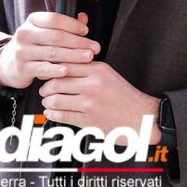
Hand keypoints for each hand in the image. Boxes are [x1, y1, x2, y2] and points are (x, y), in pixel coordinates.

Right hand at [0, 12, 99, 89]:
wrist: (9, 63)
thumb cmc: (34, 45)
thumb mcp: (45, 32)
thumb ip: (64, 25)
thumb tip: (84, 17)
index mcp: (32, 20)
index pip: (54, 19)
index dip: (72, 24)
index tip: (86, 31)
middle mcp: (25, 33)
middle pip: (56, 36)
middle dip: (78, 42)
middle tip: (94, 48)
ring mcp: (22, 50)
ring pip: (52, 52)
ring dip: (73, 56)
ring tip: (88, 58)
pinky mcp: (22, 67)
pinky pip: (42, 68)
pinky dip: (55, 70)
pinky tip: (67, 71)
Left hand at [39, 61, 161, 143]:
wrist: (142, 118)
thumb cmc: (124, 96)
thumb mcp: (108, 75)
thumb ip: (86, 70)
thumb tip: (60, 69)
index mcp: (98, 69)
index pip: (65, 65)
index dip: (51, 70)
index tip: (46, 74)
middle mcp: (93, 85)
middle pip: (57, 82)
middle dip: (46, 88)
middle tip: (43, 90)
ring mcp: (90, 104)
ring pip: (56, 100)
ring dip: (48, 102)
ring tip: (47, 102)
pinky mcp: (89, 121)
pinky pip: (62, 116)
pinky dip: (53, 114)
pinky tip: (52, 113)